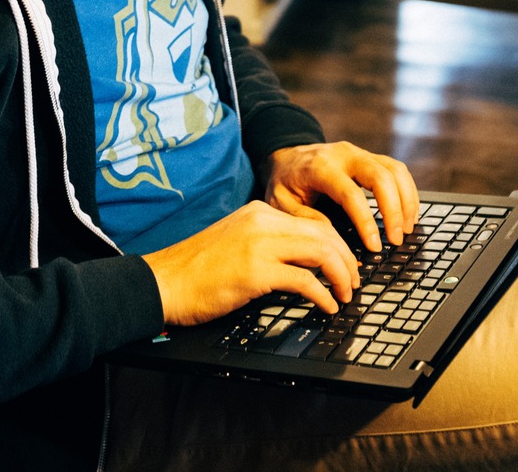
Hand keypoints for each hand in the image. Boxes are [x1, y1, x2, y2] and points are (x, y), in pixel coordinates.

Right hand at [141, 200, 359, 324]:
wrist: (162, 282)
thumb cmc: (195, 270)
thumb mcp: (236, 242)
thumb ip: (266, 244)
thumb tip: (301, 263)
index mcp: (258, 212)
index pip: (313, 221)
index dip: (337, 244)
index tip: (346, 264)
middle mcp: (262, 221)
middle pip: (324, 233)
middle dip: (347, 259)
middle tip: (354, 282)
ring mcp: (259, 244)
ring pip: (321, 251)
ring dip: (341, 275)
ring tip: (346, 294)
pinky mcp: (255, 271)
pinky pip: (305, 280)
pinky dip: (323, 294)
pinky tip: (327, 306)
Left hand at [264, 142, 419, 253]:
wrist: (286, 157)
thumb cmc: (284, 183)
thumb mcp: (280, 204)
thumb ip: (305, 220)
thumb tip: (334, 240)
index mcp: (319, 167)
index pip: (350, 194)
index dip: (366, 221)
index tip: (375, 246)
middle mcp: (343, 155)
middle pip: (380, 176)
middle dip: (393, 210)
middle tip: (397, 239)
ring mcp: (359, 153)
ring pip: (394, 170)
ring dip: (406, 200)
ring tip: (407, 229)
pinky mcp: (370, 157)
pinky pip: (396, 169)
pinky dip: (407, 191)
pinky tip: (408, 213)